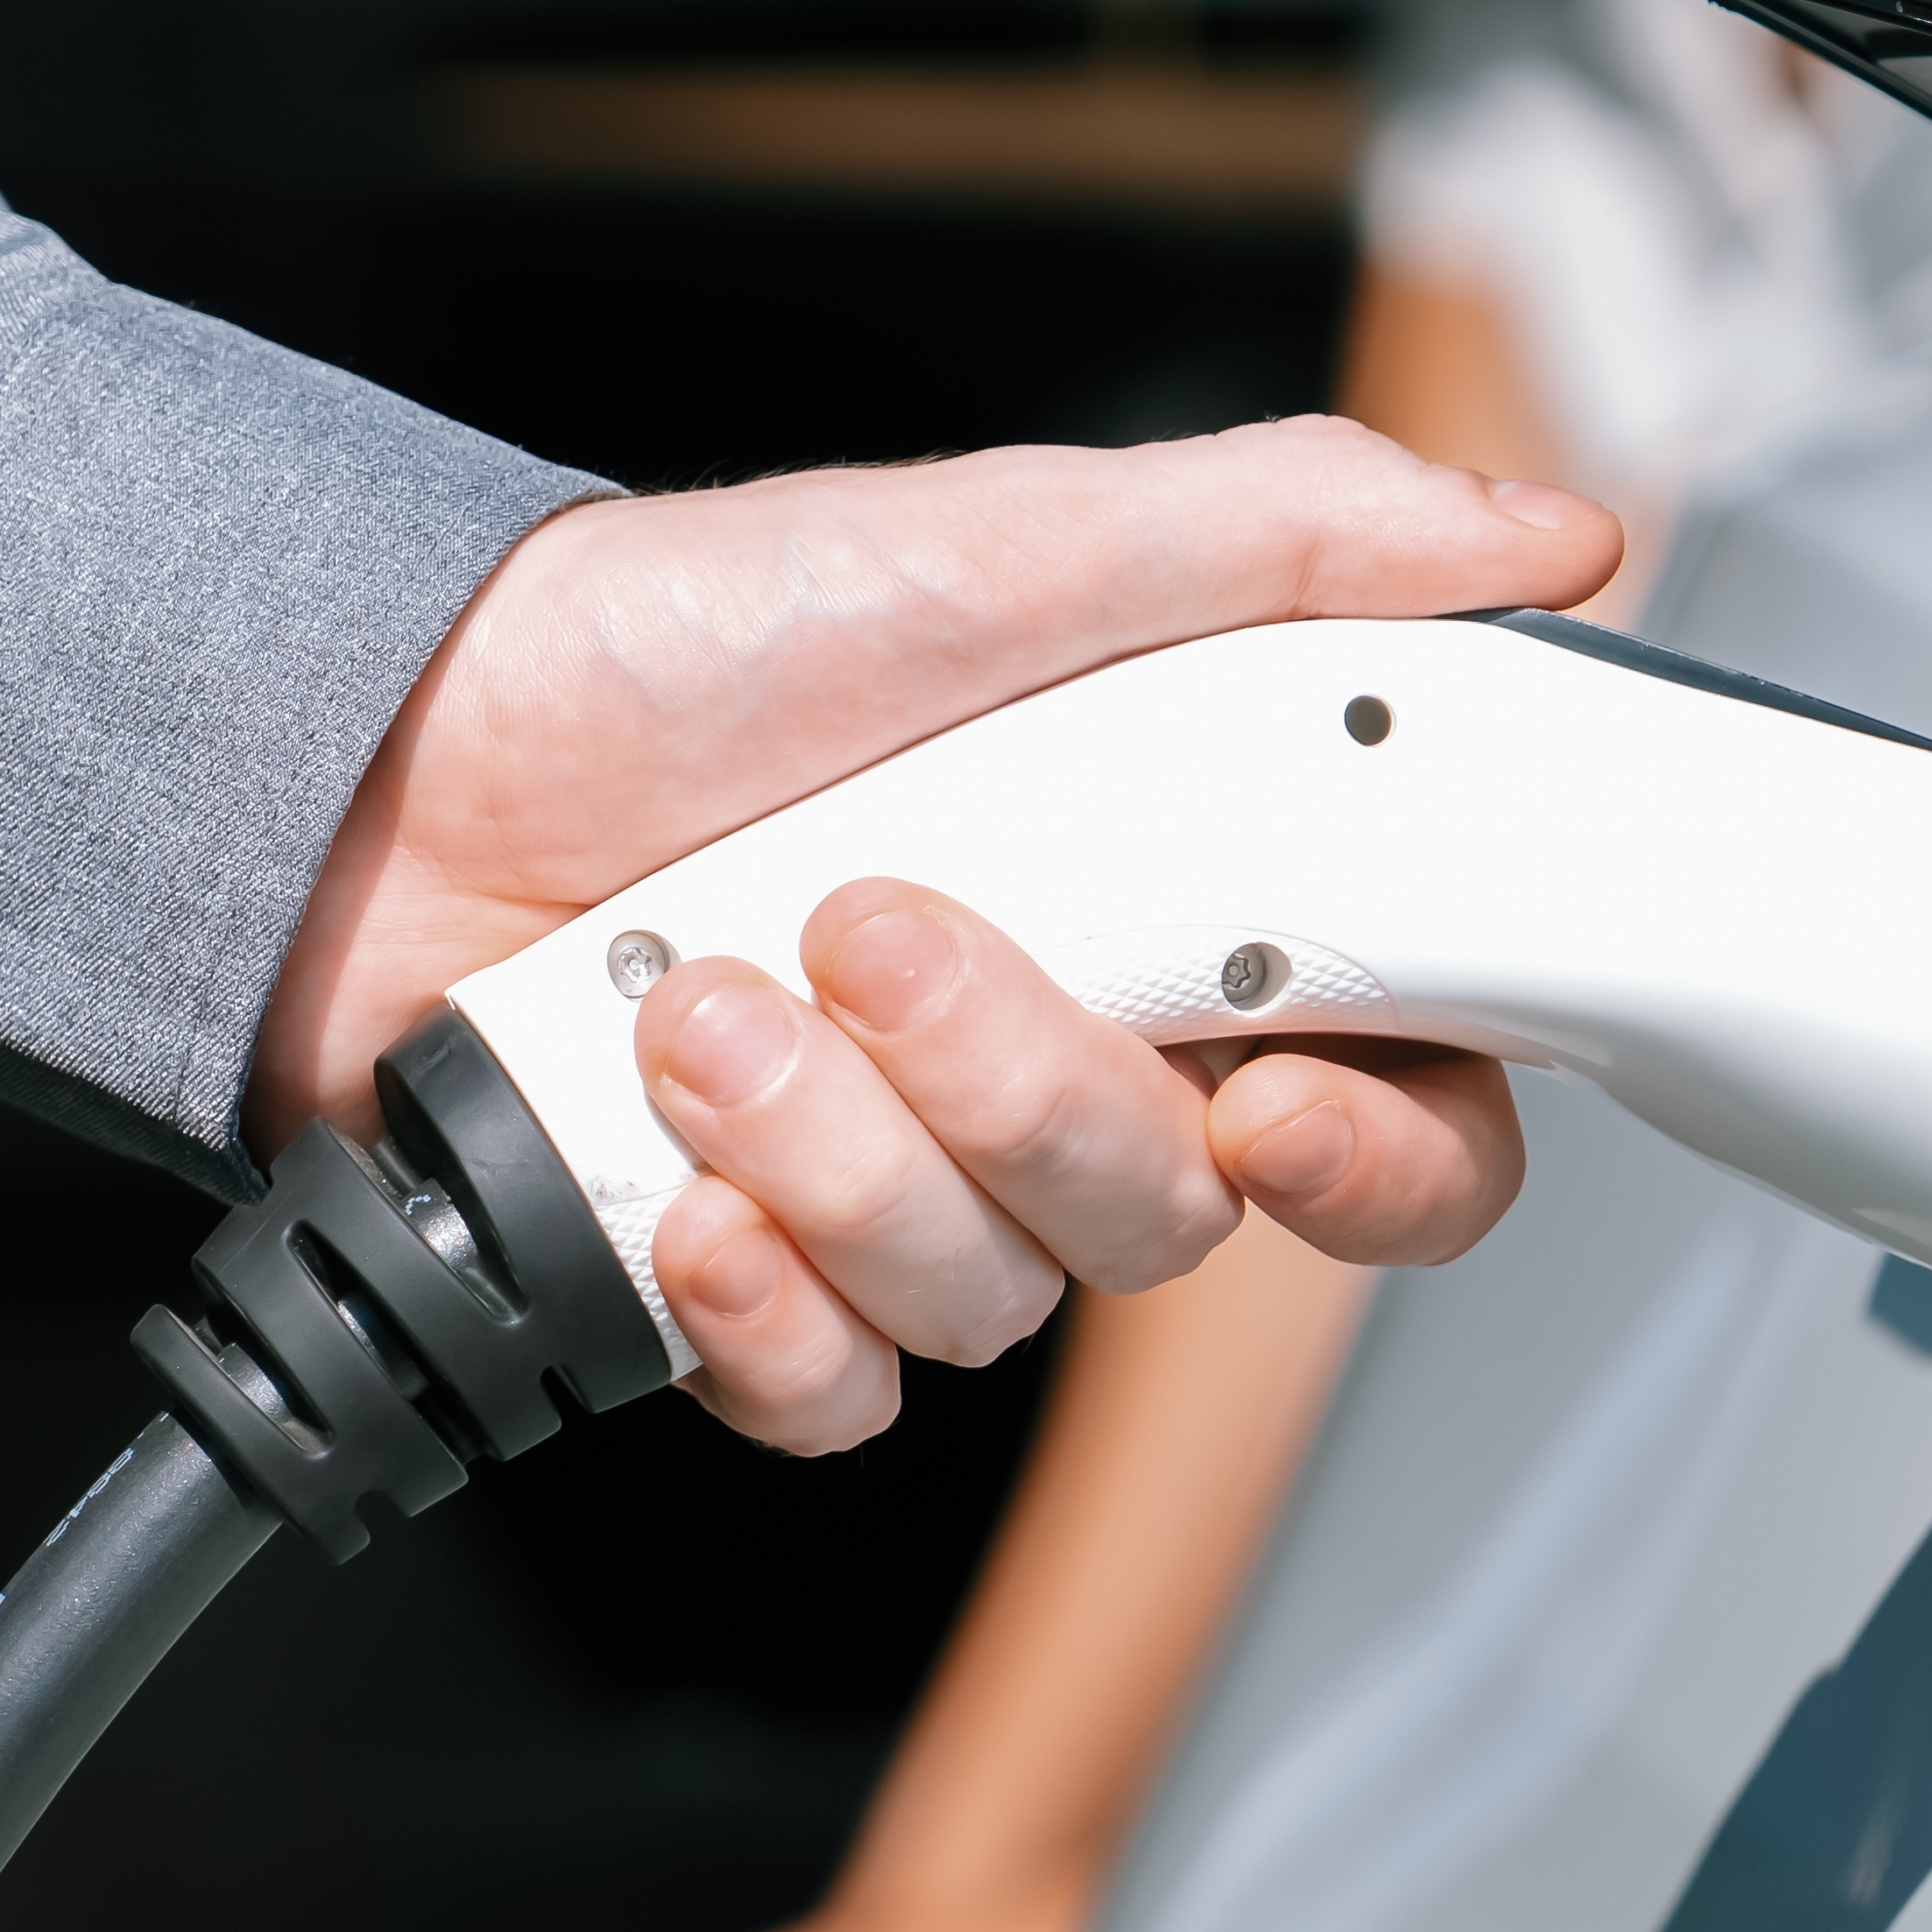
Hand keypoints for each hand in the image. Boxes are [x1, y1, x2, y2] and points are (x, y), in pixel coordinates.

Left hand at [251, 420, 1610, 1451]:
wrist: (389, 748)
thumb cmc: (685, 635)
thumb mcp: (1012, 538)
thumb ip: (1292, 541)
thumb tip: (1543, 537)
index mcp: (1175, 919)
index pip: (1403, 1112)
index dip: (1390, 1153)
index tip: (1281, 1090)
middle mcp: (1055, 1076)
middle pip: (1182, 1217)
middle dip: (1027, 1088)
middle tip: (874, 927)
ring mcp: (897, 1192)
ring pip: (994, 1300)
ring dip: (840, 1148)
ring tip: (697, 995)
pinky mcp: (743, 1287)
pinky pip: (835, 1395)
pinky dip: (756, 1300)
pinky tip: (676, 1180)